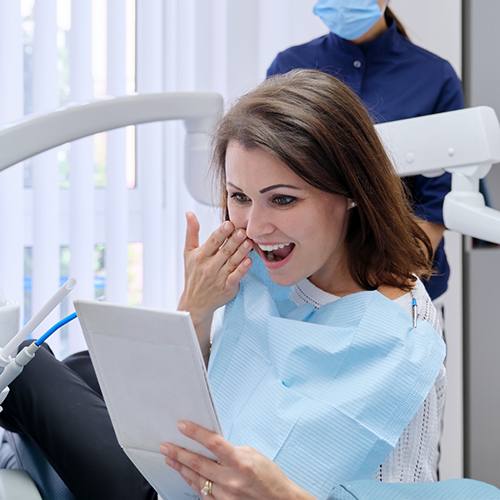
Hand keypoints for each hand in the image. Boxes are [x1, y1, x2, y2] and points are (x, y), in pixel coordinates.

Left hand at [159, 421, 312, 499]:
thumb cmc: (270, 478)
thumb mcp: (253, 455)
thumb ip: (232, 450)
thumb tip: (214, 446)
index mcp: (240, 462)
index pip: (213, 443)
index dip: (196, 433)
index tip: (183, 426)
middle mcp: (231, 480)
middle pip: (198, 463)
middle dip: (179, 453)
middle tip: (166, 446)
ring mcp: (226, 496)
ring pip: (196, 479)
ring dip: (181, 468)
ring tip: (170, 459)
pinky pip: (202, 494)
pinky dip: (192, 483)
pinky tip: (186, 476)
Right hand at [177, 212, 252, 344]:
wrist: (195, 303)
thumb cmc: (193, 274)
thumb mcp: (189, 253)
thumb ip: (191, 232)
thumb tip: (190, 213)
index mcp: (200, 256)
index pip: (212, 242)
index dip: (221, 232)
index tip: (229, 224)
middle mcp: (209, 267)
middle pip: (224, 251)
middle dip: (234, 240)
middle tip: (243, 230)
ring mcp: (219, 278)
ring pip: (232, 262)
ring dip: (241, 252)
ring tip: (249, 242)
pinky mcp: (227, 288)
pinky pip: (235, 277)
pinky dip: (242, 269)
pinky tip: (249, 261)